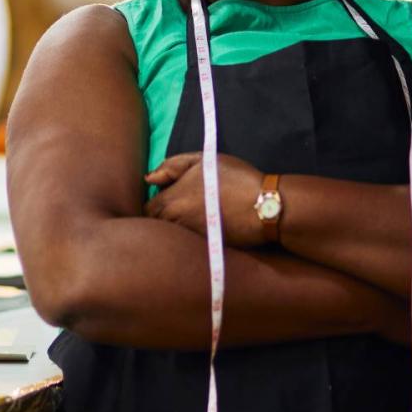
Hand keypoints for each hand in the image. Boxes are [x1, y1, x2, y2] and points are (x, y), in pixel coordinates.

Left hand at [143, 152, 266, 246]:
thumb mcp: (203, 161)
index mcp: (171, 202)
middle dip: (163, 218)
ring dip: (176, 229)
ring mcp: (189, 239)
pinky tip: (205, 229)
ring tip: (194, 218)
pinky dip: (190, 239)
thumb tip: (149, 179)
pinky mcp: (204, 250)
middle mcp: (176, 224)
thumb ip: (172, 166)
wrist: (264, 207)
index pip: (147, 209)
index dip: (155, 203)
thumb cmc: (234, 179)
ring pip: (172, 236)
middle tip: (180, 208)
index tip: (167, 197)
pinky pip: (188, 246)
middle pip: (158, 225)